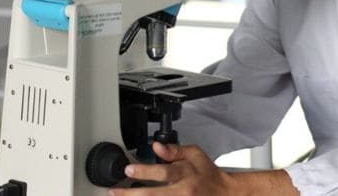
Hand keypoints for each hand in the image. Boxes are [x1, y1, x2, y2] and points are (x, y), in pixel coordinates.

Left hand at [108, 142, 234, 195]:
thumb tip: (156, 146)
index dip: (145, 171)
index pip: (163, 172)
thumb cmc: (207, 173)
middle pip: (154, 195)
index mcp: (186, 173)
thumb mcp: (194, 153)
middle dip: (131, 193)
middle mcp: (182, 191)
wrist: (223, 192)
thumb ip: (174, 150)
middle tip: (114, 191)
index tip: (128, 169)